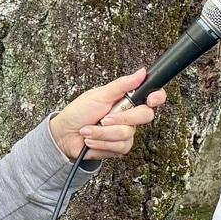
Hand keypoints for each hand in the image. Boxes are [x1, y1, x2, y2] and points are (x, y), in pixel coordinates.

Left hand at [48, 68, 166, 160]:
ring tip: (89, 129)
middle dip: (122, 118)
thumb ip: (122, 85)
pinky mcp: (119, 147)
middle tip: (104, 118)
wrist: (63, 136)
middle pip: (145, 116)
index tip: (151, 100)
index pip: (153, 96)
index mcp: (128, 99)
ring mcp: (126, 132)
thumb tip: (141, 72)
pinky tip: (91, 140)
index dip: (157, 97)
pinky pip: (120, 146)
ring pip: (128, 133)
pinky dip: (102, 142)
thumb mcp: (99, 95)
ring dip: (103, 132)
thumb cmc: (78, 112)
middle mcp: (130, 115)